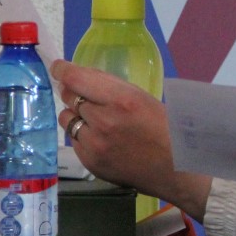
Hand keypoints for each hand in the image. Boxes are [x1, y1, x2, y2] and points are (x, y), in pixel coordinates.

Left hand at [51, 60, 210, 216]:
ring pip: (67, 120)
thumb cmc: (166, 127)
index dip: (63, 70)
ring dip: (77, 115)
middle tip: (87, 96)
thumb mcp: (142, 97)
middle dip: (75, 93)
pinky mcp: (90, 162)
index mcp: (120, 100)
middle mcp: (103, 121)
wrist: (176, 168)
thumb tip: (82, 76)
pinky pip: (75, 141)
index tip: (58, 68)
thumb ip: (111, 87)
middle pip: (70, 97)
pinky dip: (84, 136)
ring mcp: (94, 145)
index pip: (77, 79)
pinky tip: (102, 139)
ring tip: (96, 120)